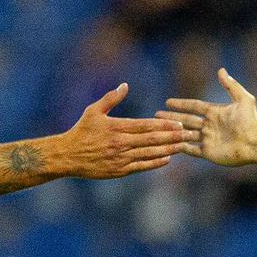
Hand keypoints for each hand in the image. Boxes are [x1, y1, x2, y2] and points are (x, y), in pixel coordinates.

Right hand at [50, 83, 185, 178]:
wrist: (68, 156)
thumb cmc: (81, 131)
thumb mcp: (93, 111)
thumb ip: (111, 99)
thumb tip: (125, 85)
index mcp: (116, 127)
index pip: (145, 125)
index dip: (163, 124)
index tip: (179, 123)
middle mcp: (120, 143)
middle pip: (151, 139)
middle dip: (171, 136)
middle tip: (188, 134)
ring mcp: (121, 158)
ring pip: (149, 153)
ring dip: (168, 149)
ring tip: (183, 146)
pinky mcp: (119, 171)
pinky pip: (142, 166)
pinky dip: (155, 163)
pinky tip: (167, 158)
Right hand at [160, 68, 256, 166]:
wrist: (255, 143)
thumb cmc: (251, 121)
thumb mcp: (243, 99)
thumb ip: (230, 85)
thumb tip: (221, 70)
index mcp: (215, 112)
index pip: (194, 106)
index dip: (181, 104)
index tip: (168, 102)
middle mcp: (210, 125)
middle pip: (186, 120)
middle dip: (172, 117)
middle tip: (156, 115)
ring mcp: (208, 139)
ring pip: (186, 134)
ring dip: (173, 130)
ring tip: (158, 128)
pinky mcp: (209, 152)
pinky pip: (191, 149)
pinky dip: (180, 146)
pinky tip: (169, 143)